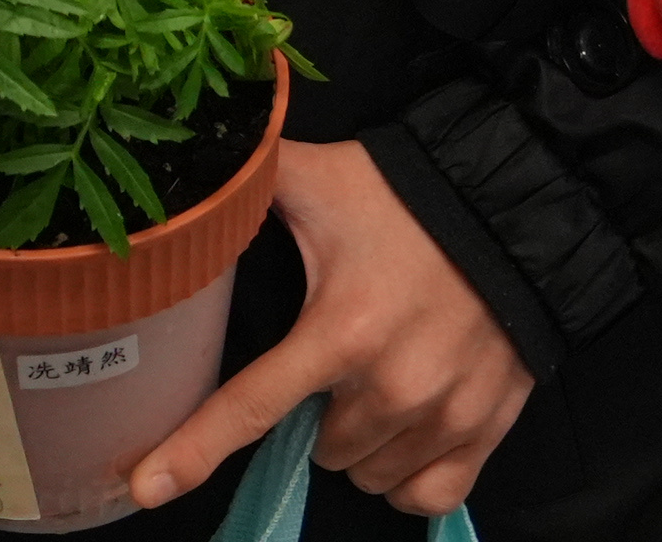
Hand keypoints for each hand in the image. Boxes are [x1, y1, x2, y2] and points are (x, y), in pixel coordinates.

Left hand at [129, 139, 530, 518]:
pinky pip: (428, 496)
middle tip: (334, 362)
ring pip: (368, 476)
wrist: (514, 213)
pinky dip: (407, 478)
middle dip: (315, 415)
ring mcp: (444, 416)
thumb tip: (192, 165)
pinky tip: (403, 436)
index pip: (249, 408)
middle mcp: (390, 387)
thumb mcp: (317, 181)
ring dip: (360, 446)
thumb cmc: (405, 199)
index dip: (191, 452)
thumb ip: (248, 178)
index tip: (146, 487)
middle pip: (318, 450)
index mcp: (337, 332)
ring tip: (372, 384)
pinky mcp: (487, 431)